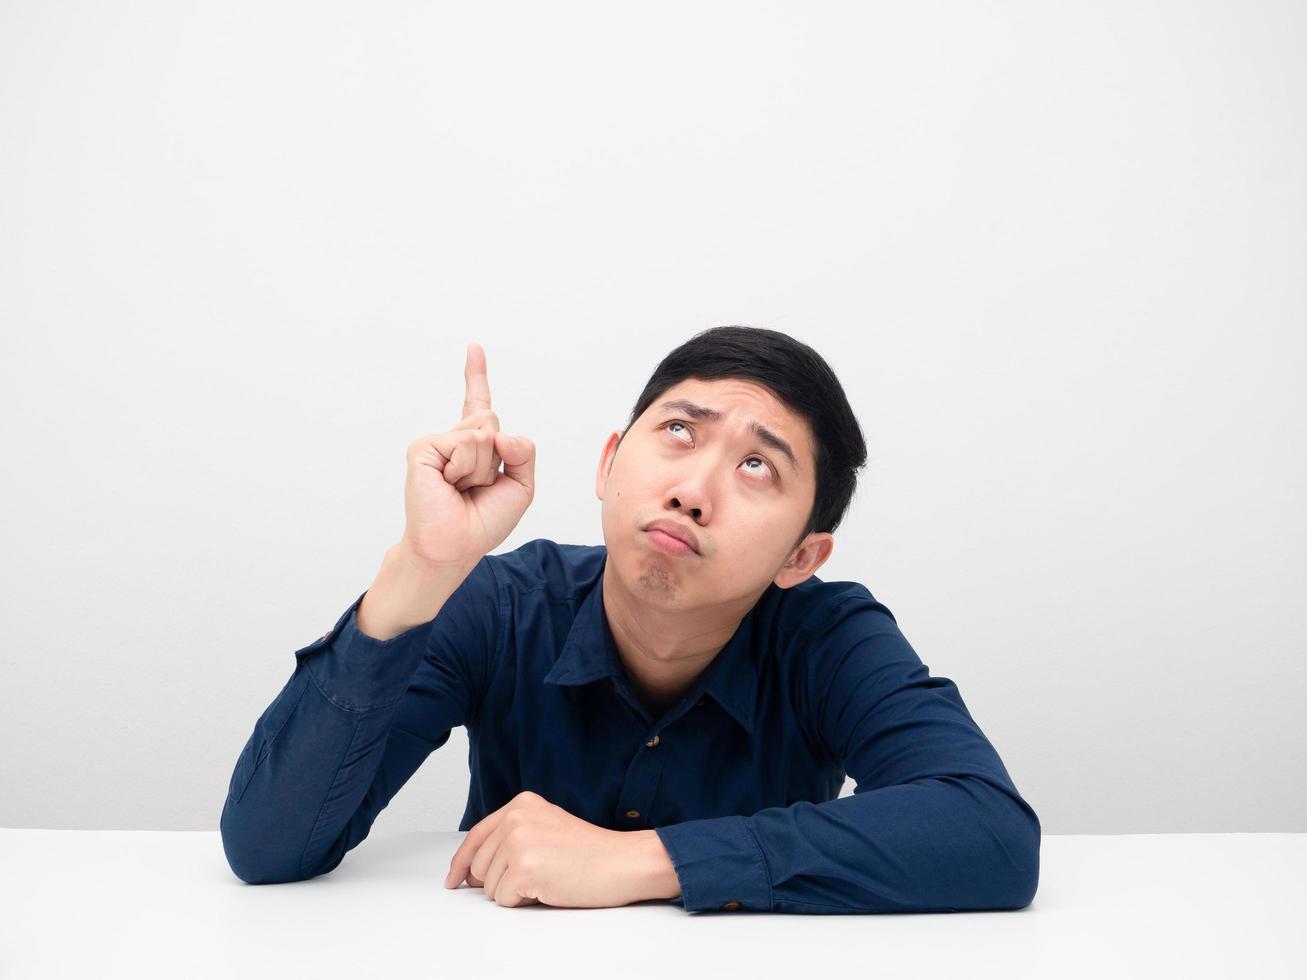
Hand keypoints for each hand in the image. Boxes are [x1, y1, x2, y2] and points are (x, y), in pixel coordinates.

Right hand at [399, 341, 535, 569]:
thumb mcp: (521, 486)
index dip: (476, 376)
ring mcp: (438, 442)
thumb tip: (499, 431)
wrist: (455, 545)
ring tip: (462, 488)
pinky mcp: (423, 448)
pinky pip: (465, 442)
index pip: (479, 404)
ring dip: (483, 467)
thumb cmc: (483, 521)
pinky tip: (448, 485)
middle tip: (476, 486)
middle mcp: (456, 440)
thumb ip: (523, 451)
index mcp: (476, 446)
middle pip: (493, 421)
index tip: (474, 348)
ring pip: (483, 432)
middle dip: (498, 458)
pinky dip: (466, 468)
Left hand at [442, 791, 672, 908]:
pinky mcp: (524, 868)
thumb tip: (475, 868)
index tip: (454, 879)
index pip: (476, 836)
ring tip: (546, 877)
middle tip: (536, 875)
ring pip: (489, 886)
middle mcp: (515, 817)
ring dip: (514, 891)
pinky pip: (504, 900)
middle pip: (479, 866)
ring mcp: (518, 841)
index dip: (462, 862)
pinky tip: (548, 886)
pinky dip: (524, 902)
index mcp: (521, 804)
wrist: (623, 861)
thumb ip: (512, 835)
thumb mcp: (547, 827)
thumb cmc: (592, 852)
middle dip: (499, 881)